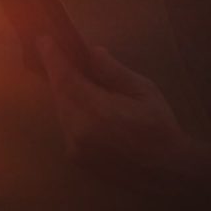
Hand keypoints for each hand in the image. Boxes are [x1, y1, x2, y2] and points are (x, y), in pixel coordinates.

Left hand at [40, 41, 190, 183]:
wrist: (165, 170)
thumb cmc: (158, 126)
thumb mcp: (142, 90)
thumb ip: (113, 71)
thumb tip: (91, 52)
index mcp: (97, 111)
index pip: (65, 78)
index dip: (52, 58)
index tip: (44, 40)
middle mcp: (79, 130)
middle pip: (59, 93)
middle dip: (58, 72)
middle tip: (58, 52)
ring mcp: (75, 147)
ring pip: (61, 110)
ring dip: (64, 92)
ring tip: (74, 76)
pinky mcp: (75, 158)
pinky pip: (66, 126)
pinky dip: (71, 111)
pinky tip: (82, 103)